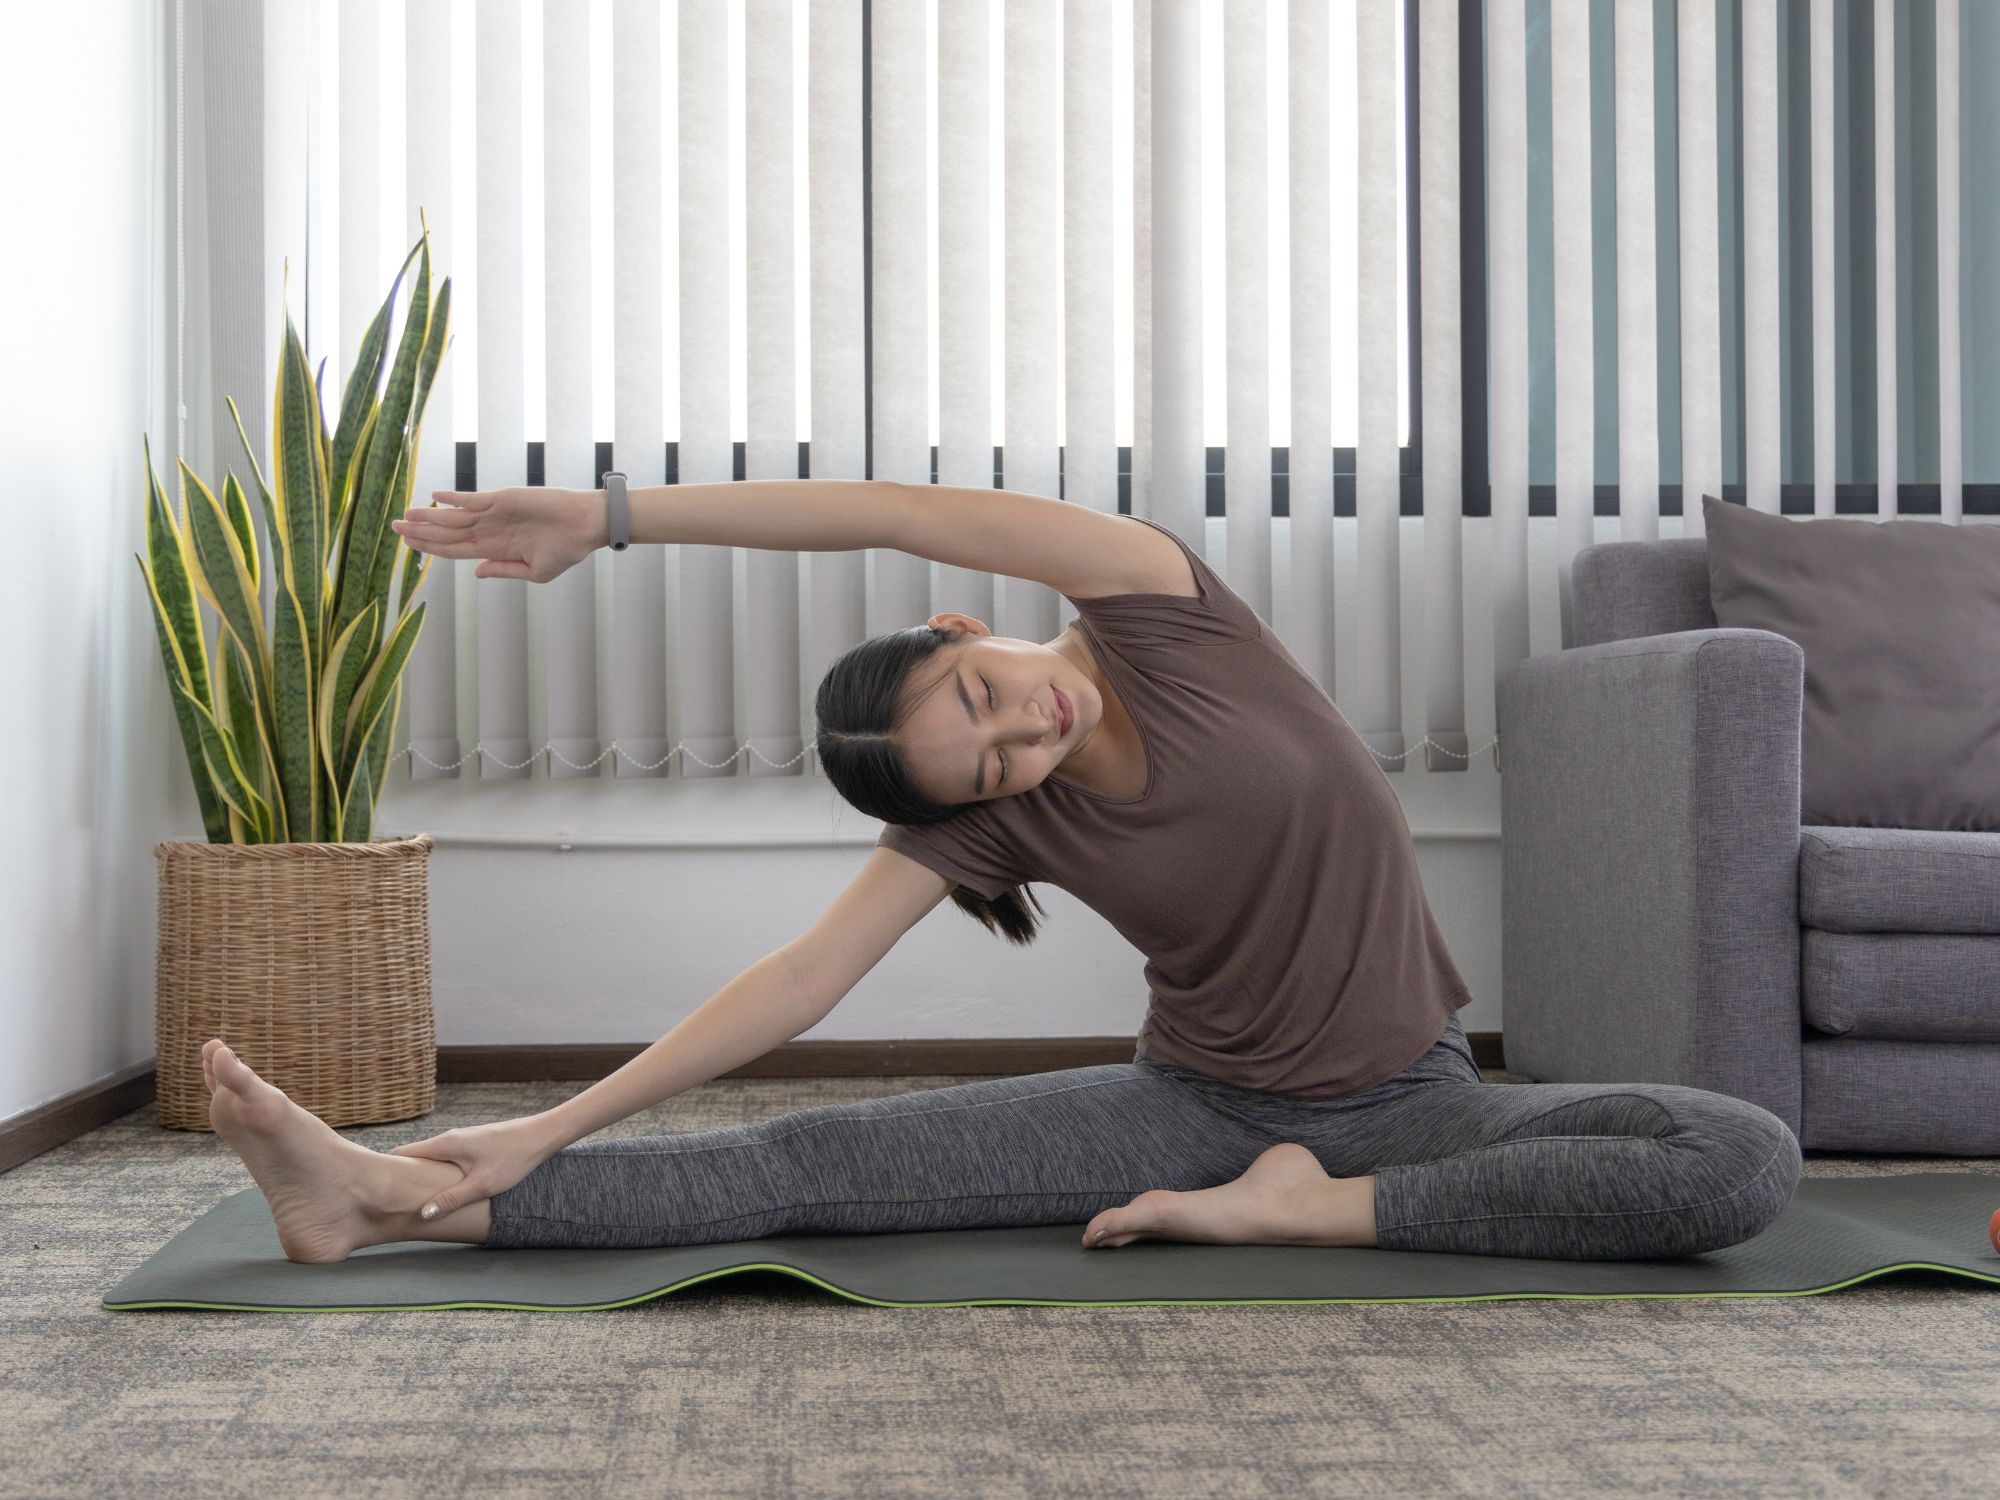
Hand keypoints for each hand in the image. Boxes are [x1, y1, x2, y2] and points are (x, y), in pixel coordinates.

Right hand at [386, 1113, 563, 1219]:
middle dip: (399, 1178)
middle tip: (386, 1201)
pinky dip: (434, 1173)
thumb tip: (423, 1214)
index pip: (401, 1155)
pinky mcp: (471, 1145)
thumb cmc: (514, 1158)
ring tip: (408, 1200)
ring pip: (428, 1159)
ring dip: (418, 1177)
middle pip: (412, 1158)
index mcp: (444, 1145)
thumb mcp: (482, 1184)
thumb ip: (452, 1199)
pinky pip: (442, 1159)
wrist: (541, 1136)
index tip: (372, 1191)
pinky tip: (438, 1190)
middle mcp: (448, 1139)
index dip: (385, 1172)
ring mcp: (459, 1141)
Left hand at [390, 486, 606, 583]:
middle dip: (420, 531)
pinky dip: (453, 498)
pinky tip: (435, 496)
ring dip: (428, 516)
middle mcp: (490, 530)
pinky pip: (472, 498)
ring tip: (404, 514)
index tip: (407, 546)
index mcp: (495, 549)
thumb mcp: (535, 572)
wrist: (585, 526)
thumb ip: (503, 570)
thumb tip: (476, 571)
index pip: (453, 549)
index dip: (429, 548)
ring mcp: (494, 513)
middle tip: (394, 527)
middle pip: (447, 533)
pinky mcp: (503, 498)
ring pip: (453, 517)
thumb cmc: (566, 551)